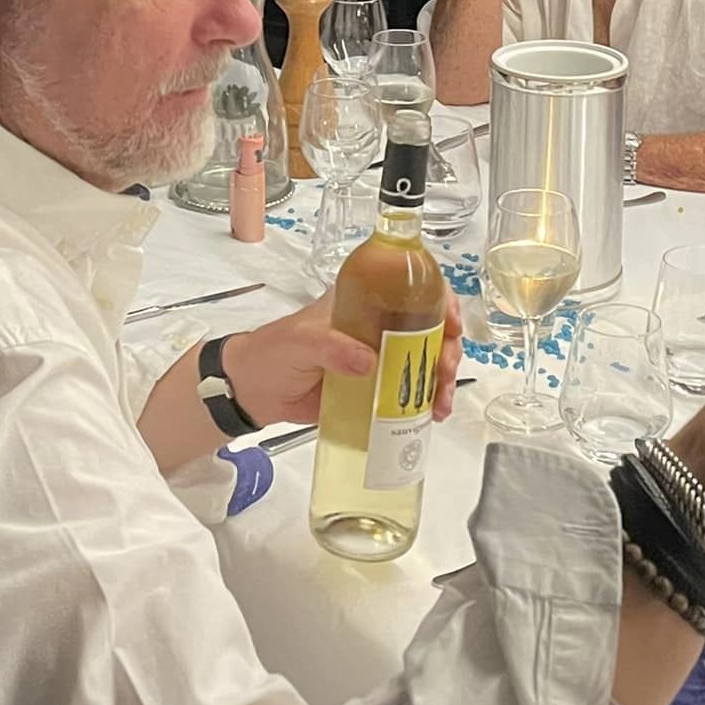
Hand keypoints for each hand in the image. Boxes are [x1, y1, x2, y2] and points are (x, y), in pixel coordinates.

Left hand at [222, 290, 464, 427]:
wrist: (253, 392)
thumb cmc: (274, 352)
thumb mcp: (301, 340)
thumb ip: (332, 347)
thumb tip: (370, 362)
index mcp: (364, 302)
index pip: (412, 289)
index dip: (440, 301)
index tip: (451, 323)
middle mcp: (379, 327)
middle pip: (429, 328)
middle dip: (447, 348)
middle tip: (443, 372)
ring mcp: (380, 360)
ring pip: (425, 362)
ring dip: (441, 380)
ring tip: (440, 404)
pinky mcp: (376, 391)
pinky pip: (409, 394)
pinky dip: (426, 403)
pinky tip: (433, 416)